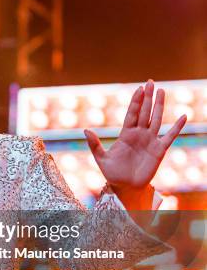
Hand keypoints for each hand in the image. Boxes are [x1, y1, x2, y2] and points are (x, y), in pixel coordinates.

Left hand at [84, 80, 186, 200]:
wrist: (125, 187)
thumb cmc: (113, 173)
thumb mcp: (101, 158)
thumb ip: (94, 144)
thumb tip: (86, 130)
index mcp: (125, 134)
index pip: (131, 114)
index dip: (135, 102)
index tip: (138, 88)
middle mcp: (139, 134)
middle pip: (144, 112)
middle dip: (147, 98)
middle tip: (150, 82)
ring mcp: (150, 141)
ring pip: (156, 120)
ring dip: (159, 106)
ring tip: (162, 91)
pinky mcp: (159, 150)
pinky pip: (169, 136)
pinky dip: (177, 127)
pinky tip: (183, 116)